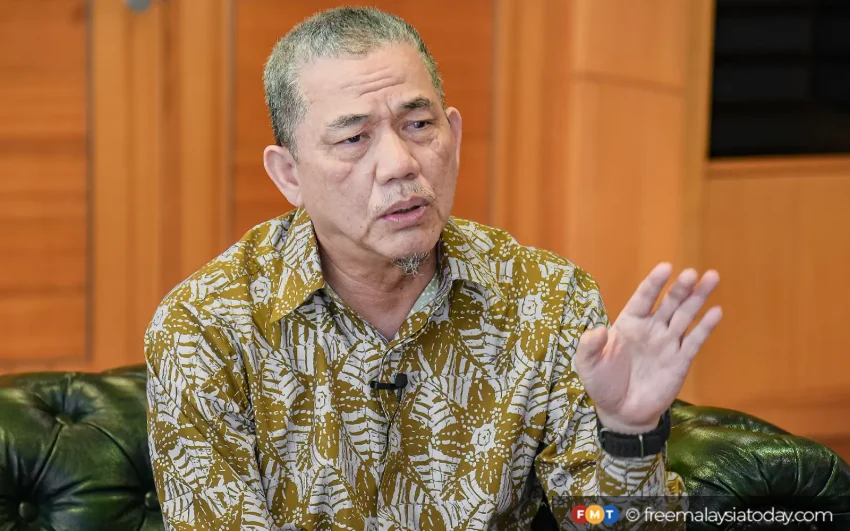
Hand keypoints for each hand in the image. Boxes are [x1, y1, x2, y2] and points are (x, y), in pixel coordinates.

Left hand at [574, 263, 721, 433]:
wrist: (621, 413)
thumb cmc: (603, 384)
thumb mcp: (587, 365)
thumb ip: (590, 346)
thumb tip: (598, 330)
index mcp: (629, 323)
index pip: (643, 298)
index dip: (654, 283)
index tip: (665, 268)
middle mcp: (651, 328)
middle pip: (669, 302)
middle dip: (680, 288)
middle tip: (692, 273)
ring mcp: (667, 343)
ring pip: (686, 315)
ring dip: (698, 297)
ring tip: (711, 277)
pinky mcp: (681, 361)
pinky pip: (695, 340)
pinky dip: (706, 326)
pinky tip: (716, 312)